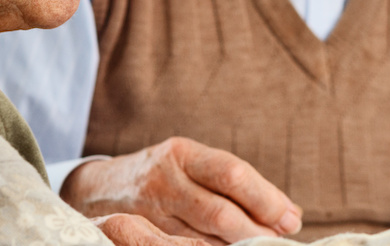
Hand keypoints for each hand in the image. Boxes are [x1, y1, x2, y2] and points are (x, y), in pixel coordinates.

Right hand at [63, 137, 302, 243]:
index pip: (233, 175)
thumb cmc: (164, 176)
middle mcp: (165, 179)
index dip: (267, 200)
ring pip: (201, 238)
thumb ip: (238, 186)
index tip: (291, 219)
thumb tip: (291, 215)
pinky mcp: (138, 235)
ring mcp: (148, 210)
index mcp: (184, 153)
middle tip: (280, 241)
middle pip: (219, 211)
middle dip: (256, 230)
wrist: (97, 188)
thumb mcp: (194, 166)